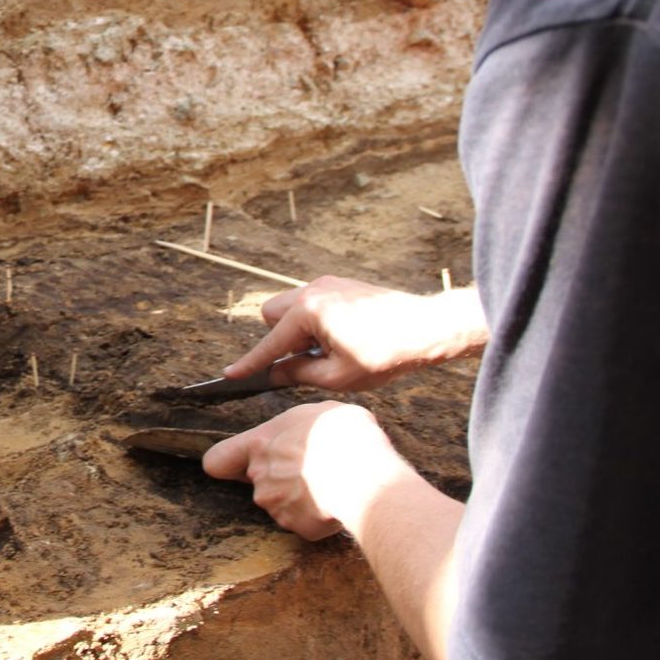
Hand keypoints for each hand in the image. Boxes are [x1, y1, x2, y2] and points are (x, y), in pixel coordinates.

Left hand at [202, 402, 408, 539]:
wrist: (363, 473)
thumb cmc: (343, 435)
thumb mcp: (316, 412)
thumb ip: (297, 427)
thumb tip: (306, 429)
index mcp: (260, 444)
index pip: (216, 461)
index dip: (226, 464)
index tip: (238, 464)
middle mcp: (260, 477)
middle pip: (259, 482)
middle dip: (278, 479)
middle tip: (310, 469)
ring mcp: (276, 506)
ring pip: (281, 503)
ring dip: (299, 497)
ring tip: (329, 484)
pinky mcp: (298, 527)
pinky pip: (305, 522)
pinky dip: (317, 516)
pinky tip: (336, 502)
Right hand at [225, 276, 486, 390]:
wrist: (427, 328)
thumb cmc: (387, 354)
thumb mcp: (338, 376)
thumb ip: (298, 374)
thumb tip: (276, 374)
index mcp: (309, 312)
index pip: (270, 344)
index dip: (251, 364)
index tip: (232, 375)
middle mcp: (313, 290)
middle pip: (272, 314)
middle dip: (280, 338)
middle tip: (305, 360)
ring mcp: (328, 283)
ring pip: (291, 306)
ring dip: (298, 329)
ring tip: (328, 350)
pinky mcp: (341, 284)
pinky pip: (312, 301)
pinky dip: (314, 320)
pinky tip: (341, 338)